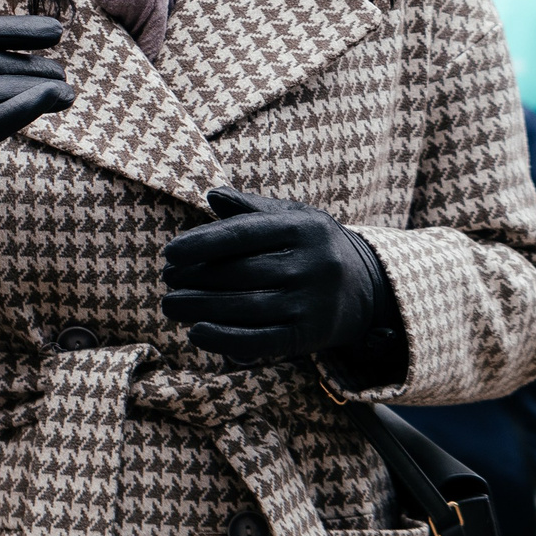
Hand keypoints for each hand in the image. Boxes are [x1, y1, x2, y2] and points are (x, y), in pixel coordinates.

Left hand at [159, 187, 399, 371]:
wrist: (369, 287)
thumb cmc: (313, 245)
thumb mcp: (292, 217)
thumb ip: (251, 208)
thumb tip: (212, 195)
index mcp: (303, 227)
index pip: (243, 234)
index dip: (202, 243)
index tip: (169, 253)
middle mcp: (312, 264)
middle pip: (240, 273)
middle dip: (195, 278)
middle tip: (166, 280)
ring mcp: (312, 302)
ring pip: (245, 307)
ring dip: (200, 308)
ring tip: (171, 305)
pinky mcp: (310, 334)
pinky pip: (260, 340)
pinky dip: (224, 339)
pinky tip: (197, 333)